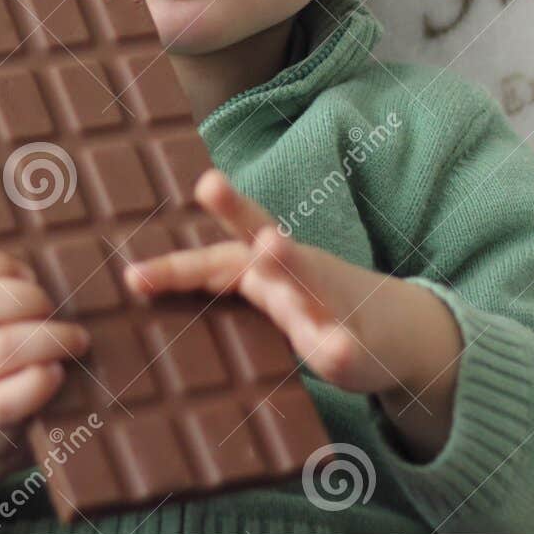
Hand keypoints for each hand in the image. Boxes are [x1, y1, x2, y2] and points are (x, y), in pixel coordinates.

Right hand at [0, 246, 90, 473]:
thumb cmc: (1, 355)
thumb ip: (14, 287)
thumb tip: (73, 265)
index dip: (0, 263)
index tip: (29, 274)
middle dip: (27, 298)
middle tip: (54, 309)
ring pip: (1, 348)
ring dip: (50, 339)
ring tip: (76, 340)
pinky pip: (10, 398)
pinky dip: (41, 381)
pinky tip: (58, 373)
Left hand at [119, 168, 458, 400]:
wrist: (399, 332)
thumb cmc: (314, 305)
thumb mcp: (265, 288)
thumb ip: (217, 277)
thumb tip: (138, 279)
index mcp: (267, 265)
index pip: (216, 259)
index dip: (176, 269)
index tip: (134, 278)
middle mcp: (297, 272)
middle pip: (263, 240)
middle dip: (238, 213)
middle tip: (210, 186)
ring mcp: (330, 302)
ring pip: (308, 280)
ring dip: (288, 263)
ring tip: (270, 246)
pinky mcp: (358, 340)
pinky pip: (346, 344)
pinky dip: (340, 344)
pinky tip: (337, 347)